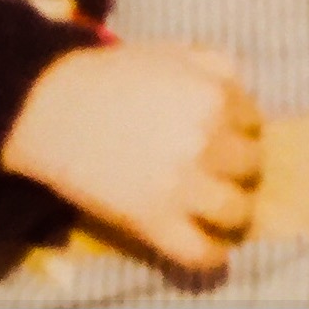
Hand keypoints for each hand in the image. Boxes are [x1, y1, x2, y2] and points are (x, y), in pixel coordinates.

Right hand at [0, 39, 262, 277]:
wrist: (54, 108)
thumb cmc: (112, 76)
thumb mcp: (173, 53)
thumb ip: (216, 64)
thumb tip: (241, 90)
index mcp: (215, 97)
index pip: (254, 124)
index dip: (241, 132)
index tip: (227, 139)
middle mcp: (208, 141)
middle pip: (250, 167)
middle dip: (240, 170)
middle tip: (223, 174)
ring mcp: (182, 184)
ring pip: (236, 211)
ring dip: (234, 213)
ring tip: (222, 213)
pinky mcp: (152, 221)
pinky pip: (199, 251)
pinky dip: (210, 255)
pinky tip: (210, 249)